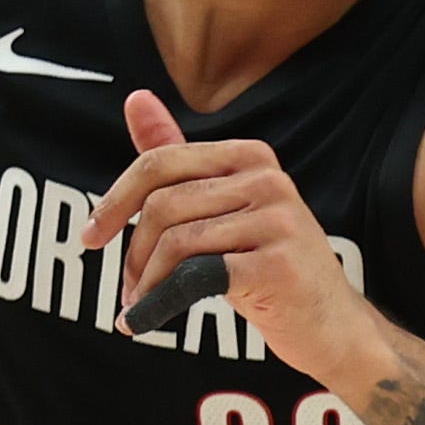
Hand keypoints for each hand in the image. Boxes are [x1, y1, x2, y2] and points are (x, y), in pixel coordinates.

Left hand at [83, 91, 377, 385]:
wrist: (333, 327)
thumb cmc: (270, 266)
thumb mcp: (224, 207)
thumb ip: (179, 157)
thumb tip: (136, 97)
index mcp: (252, 157)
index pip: (160, 163)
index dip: (115, 201)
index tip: (91, 236)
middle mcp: (270, 182)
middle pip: (163, 205)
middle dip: (133, 251)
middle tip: (126, 286)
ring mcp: (279, 223)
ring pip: (176, 243)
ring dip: (146, 282)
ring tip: (141, 305)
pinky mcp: (278, 267)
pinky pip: (195, 277)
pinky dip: (161, 302)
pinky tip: (147, 318)